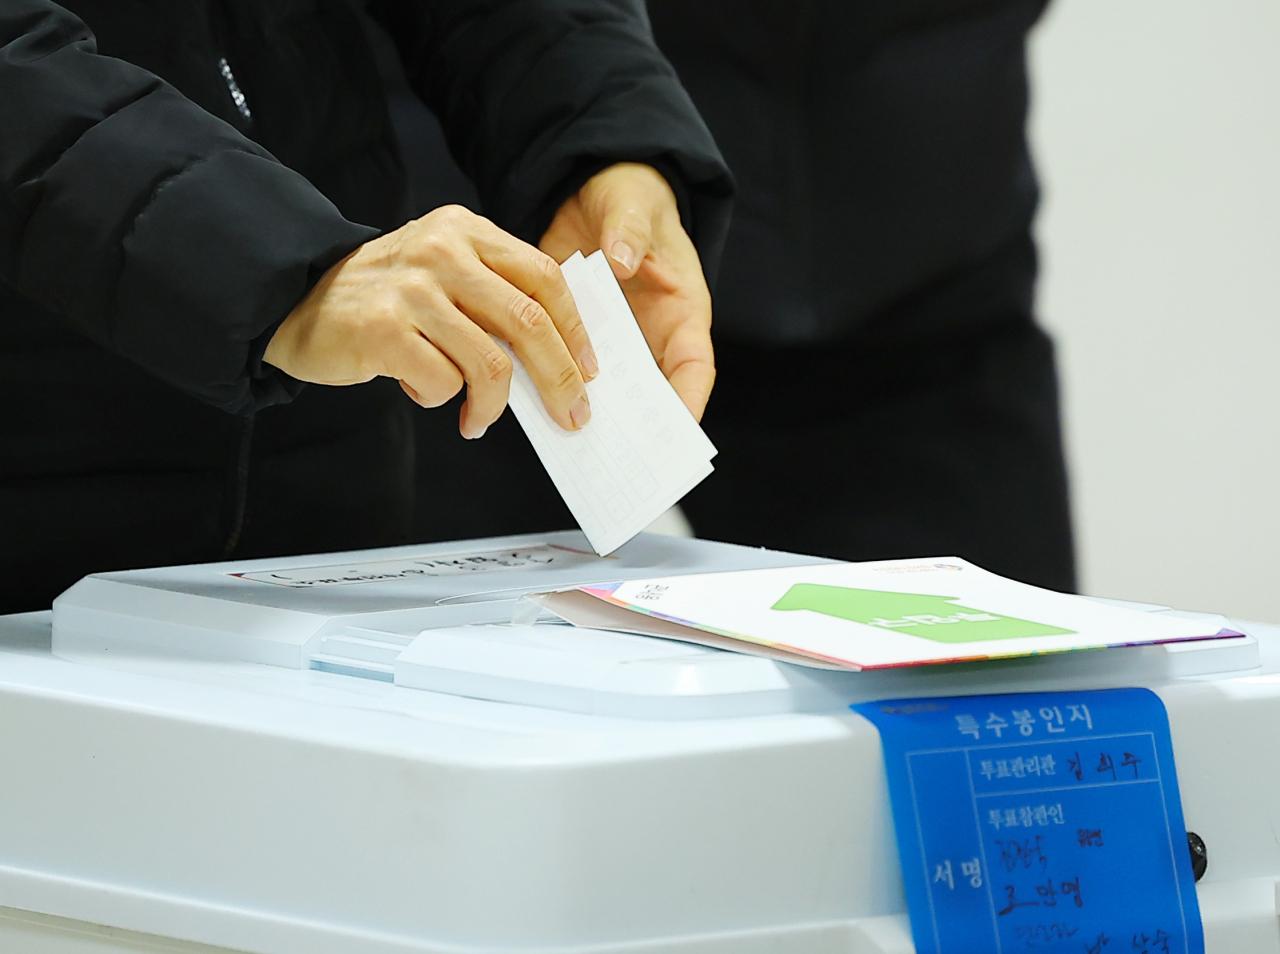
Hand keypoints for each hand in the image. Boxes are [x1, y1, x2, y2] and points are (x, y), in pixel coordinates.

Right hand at [264, 205, 597, 437]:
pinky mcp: (382, 329)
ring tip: (480, 418)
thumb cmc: (382, 297)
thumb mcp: (442, 272)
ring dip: (493, 405)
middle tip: (570, 414)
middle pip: (529, 321)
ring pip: (490, 362)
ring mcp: (410, 288)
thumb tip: (560, 358)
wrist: (294, 299)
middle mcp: (441, 250)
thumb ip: (494, 296)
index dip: (575, 330)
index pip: (544, 278)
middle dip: (560, 377)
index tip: (588, 370)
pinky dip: (443, 400)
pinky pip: (442, 382)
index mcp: (465, 230)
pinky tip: (425, 394)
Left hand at [540, 162, 714, 419]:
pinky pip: (565, 366)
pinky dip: (552, 384)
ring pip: (606, 387)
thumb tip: (622, 257)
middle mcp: (649, 333)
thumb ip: (630, 229)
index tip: (677, 431)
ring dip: (590, 411)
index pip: (694, 364)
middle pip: (650, 392)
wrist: (589, 191)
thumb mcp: (635, 205)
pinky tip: (533, 404)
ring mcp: (611, 338)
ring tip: (573, 442)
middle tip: (618, 457)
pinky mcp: (574, 332)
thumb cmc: (629, 198)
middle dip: (636, 426)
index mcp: (681, 309)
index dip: (689, 399)